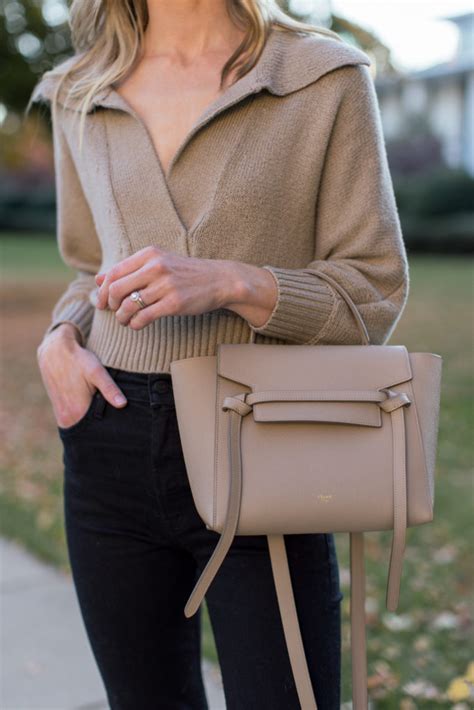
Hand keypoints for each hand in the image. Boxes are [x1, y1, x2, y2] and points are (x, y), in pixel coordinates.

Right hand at [37, 323, 127, 428]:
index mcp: (77, 411)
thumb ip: (109, 388)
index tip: (120, 433)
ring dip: (92, 424)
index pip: (95, 431)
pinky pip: (75, 418)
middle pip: (88, 430)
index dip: (108, 432)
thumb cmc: (77, 359)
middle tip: (116, 430)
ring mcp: (60, 413)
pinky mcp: (59, 408)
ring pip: (81, 425)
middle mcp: (66, 416)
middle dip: (101, 430)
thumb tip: (123, 404)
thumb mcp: (96, 371)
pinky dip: (84, 417)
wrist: (53, 350)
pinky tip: (94, 412)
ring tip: (108, 423)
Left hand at [94, 246, 244, 329]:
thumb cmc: (185, 273)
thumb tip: (98, 280)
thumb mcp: (157, 263)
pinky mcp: (174, 303)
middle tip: (114, 312)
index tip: (103, 303)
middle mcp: (156, 267)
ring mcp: (165, 285)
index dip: (104, 290)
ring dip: (122, 318)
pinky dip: (135, 324)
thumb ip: (128, 270)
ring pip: (129, 306)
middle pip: (117, 289)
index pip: (114, 272)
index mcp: (149, 255)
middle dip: (111, 305)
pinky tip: (138, 325)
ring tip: (126, 321)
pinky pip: (144, 317)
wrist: (219, 280)